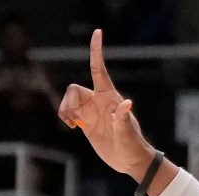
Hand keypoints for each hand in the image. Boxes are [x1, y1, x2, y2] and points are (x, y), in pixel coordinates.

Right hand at [59, 33, 158, 183]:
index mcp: (109, 97)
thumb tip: (126, 104)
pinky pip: (68, 112)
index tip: (97, 32)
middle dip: (69, 102)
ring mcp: (92, 111)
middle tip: (77, 121)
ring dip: (66, 110)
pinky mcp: (86, 122)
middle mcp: (98, 101)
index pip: (99, 70)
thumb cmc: (132, 146)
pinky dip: (65, 116)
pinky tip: (72, 126)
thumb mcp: (128, 134)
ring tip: (75, 125)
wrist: (130, 161)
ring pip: (69, 100)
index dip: (97, 51)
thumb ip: (124, 119)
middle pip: (74, 89)